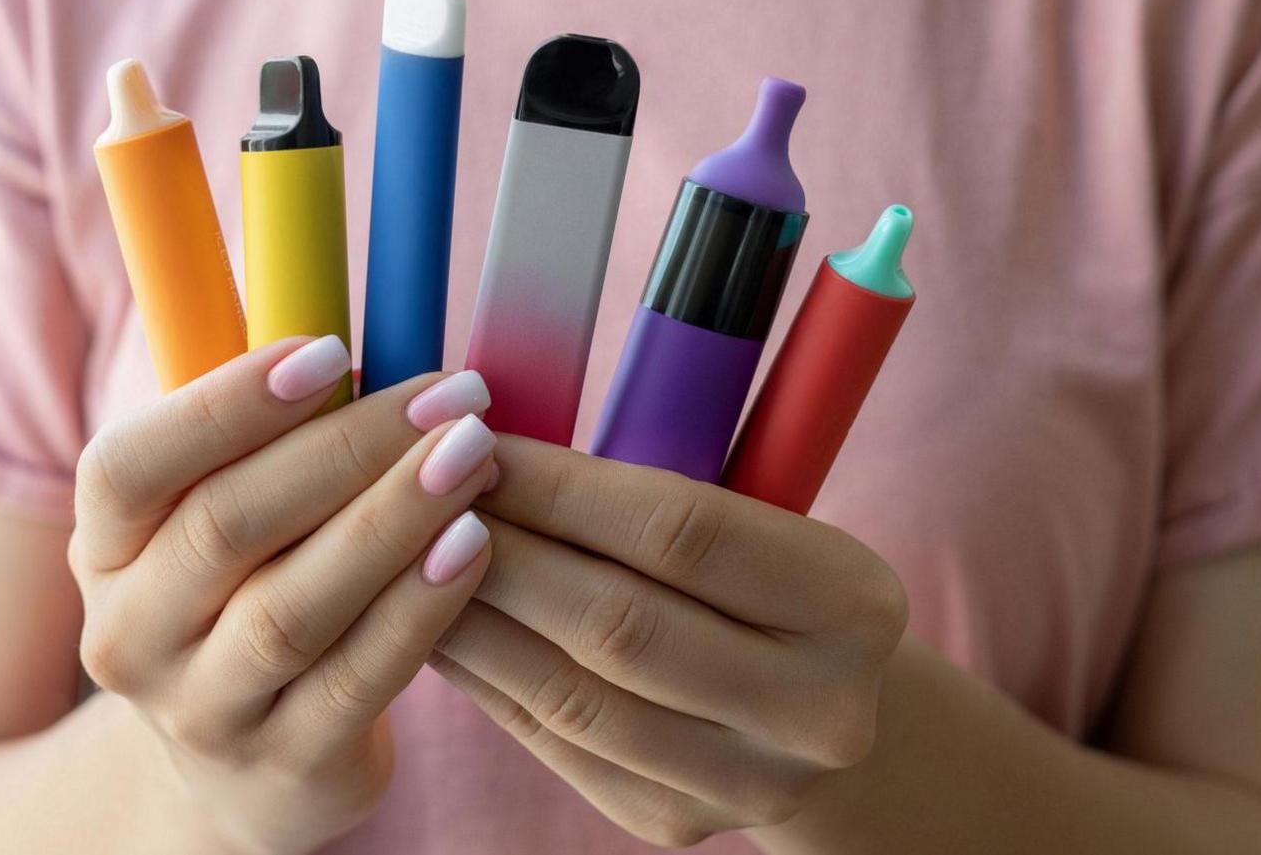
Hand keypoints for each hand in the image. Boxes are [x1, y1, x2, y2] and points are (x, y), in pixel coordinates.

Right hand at [68, 337, 498, 854]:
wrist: (242, 769)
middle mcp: (131, 632)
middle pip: (226, 527)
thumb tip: (364, 327)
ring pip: (292, 608)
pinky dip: (420, 607)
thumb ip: (268, 435)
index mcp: (104, 545)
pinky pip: (357, 680)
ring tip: (474, 458)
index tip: (332, 348)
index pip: (129, 467)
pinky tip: (475, 546)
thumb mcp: (225, 514)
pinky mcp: (285, 767)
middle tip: (451, 395)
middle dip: (348, 448)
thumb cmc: (251, 594)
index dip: (226, 404)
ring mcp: (202, 710)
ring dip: (392, 521)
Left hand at [428, 436, 907, 847]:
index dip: (563, 488)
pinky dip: (485, 679)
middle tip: (421, 497)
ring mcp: (748, 781)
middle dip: (504, 553)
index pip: (680, 533)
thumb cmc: (769, 585)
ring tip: (408, 560)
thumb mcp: (764, 520)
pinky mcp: (675, 823)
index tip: (480, 444)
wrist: (827, 715)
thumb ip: (658, 491)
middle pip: (619, 624)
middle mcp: (817, 707)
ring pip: (573, 696)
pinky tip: (436, 627)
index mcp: (852, 602)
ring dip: (474, 621)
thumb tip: (494, 448)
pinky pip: (553, 743)